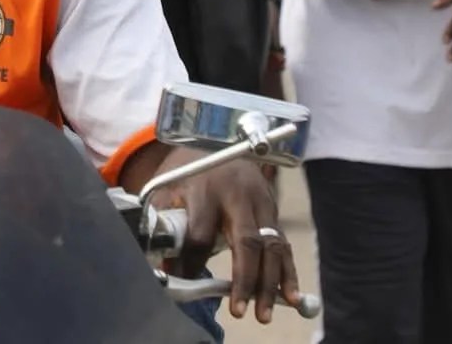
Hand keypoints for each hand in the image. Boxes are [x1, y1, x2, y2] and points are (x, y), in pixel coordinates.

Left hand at [163, 157, 300, 322]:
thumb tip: (161, 264)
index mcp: (204, 187)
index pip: (200, 232)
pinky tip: (290, 296)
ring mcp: (260, 199)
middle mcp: (237, 193)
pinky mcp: (272, 207)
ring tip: (264, 313)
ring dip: (270, 282)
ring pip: (271, 243)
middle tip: (240, 311)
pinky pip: (283, 242)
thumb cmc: (188, 168)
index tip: (185, 284)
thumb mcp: (168, 186)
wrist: (215, 137)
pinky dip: (288, 271)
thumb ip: (164, 221)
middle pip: (245, 239)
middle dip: (245, 279)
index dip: (192, 262)